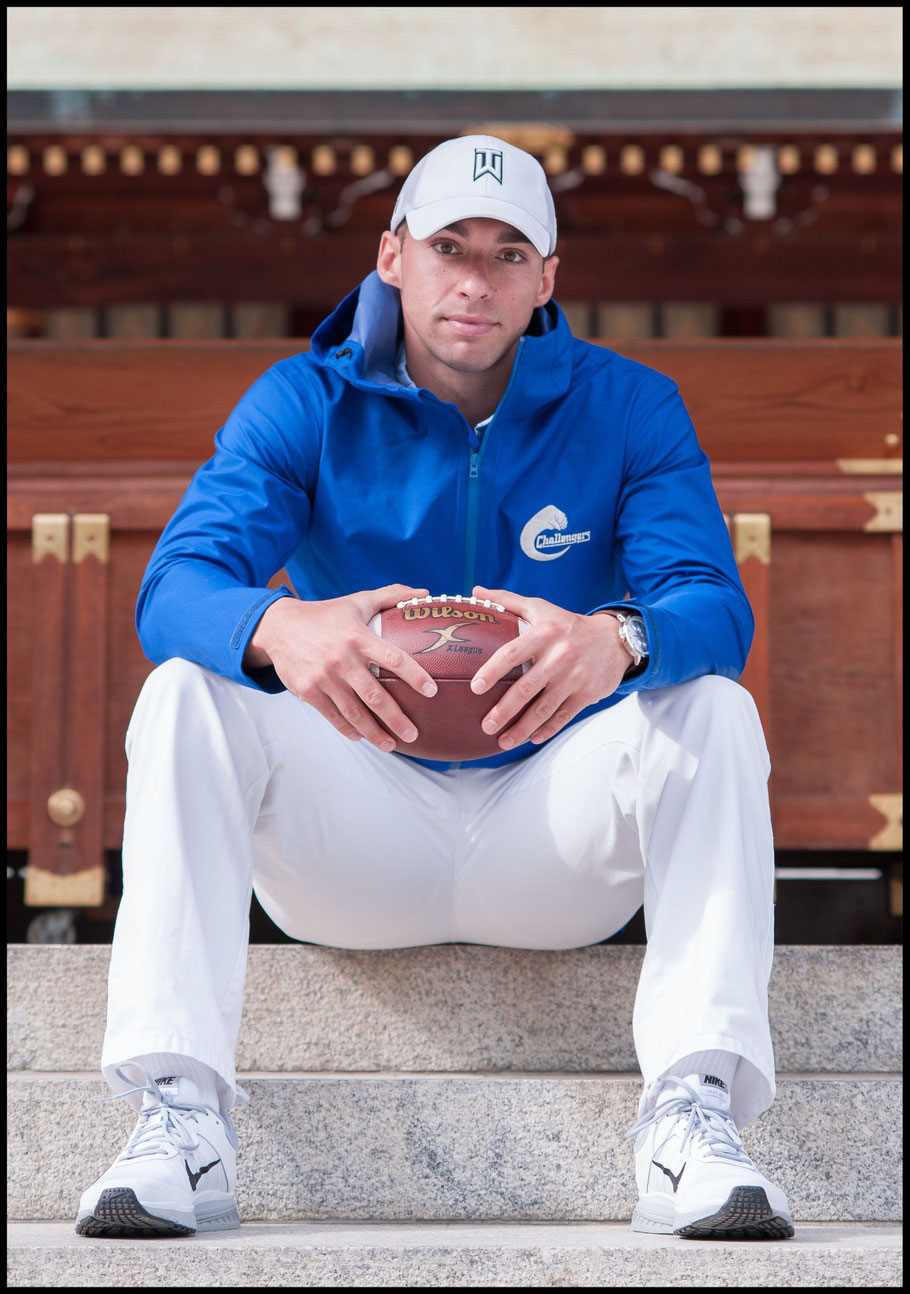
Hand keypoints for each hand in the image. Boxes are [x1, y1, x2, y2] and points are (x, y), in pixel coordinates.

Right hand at [245, 584, 436, 751]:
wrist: (279, 627)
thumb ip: (392, 595)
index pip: (393, 658)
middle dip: (396, 718)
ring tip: (392, 744)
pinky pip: (332, 716)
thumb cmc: (325, 615)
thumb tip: (425, 593)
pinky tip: (361, 737)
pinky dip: (348, 729)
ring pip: (354, 712)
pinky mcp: (308, 691)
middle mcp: (341, 659)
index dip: (414, 676)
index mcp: (358, 637)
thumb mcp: (357, 601)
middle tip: (413, 733)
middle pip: (375, 695)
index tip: (431, 691)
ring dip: (374, 732)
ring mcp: (324, 678)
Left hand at [469, 585, 631, 750]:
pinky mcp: (588, 693)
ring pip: (544, 708)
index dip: (492, 671)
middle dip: (504, 711)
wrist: (614, 639)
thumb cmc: (568, 624)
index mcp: (544, 634)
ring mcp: (575, 677)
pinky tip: (532, 738)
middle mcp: (560, 656)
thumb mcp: (541, 609)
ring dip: (522, 728)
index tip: (475, 688)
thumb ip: (508, 601)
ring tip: (503, 741)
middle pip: (526, 689)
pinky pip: (563, 716)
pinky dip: (547, 730)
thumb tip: (476, 592)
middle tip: (486, 726)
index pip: (512, 653)